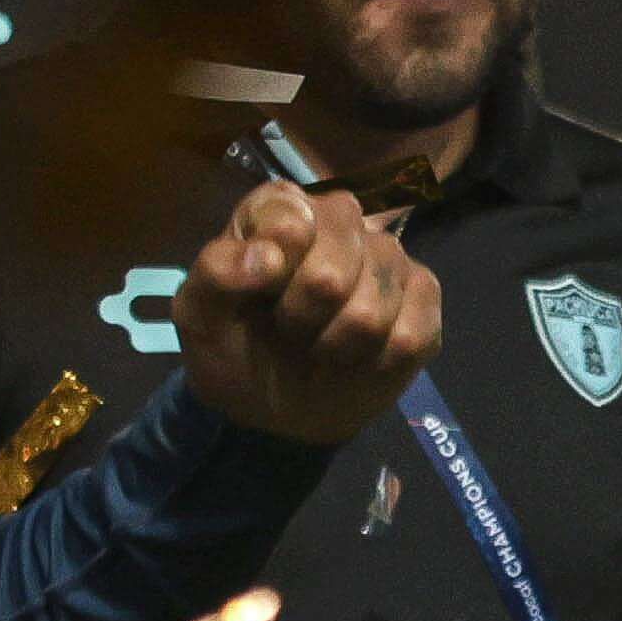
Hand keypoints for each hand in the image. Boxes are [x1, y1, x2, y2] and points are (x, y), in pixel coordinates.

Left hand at [175, 179, 437, 442]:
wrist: (272, 410)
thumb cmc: (233, 348)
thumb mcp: (197, 315)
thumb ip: (217, 272)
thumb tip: (270, 257)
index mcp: (281, 210)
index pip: (291, 211)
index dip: (277, 259)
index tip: (261, 291)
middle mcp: (341, 222)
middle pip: (338, 259)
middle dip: (304, 311)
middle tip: (289, 327)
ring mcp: (388, 259)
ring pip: (375, 302)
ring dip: (337, 342)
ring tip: (320, 345)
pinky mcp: (423, 300)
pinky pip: (411, 333)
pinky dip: (376, 361)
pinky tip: (358, 359)